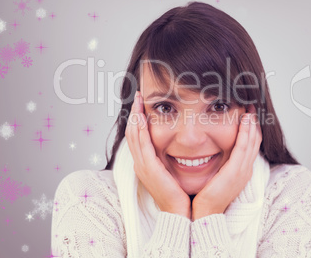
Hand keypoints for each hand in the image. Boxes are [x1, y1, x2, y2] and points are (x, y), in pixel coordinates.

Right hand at [125, 91, 190, 218]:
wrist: (178, 213)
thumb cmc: (178, 193)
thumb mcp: (170, 172)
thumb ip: (168, 158)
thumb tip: (175, 145)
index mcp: (144, 164)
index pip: (136, 136)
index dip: (137, 119)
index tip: (141, 104)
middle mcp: (139, 163)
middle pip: (132, 133)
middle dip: (133, 113)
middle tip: (137, 96)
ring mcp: (142, 166)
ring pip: (134, 136)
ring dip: (135, 116)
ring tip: (137, 101)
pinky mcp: (149, 169)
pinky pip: (142, 145)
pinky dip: (140, 130)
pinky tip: (141, 117)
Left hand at [191, 105, 261, 220]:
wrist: (203, 215)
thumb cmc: (205, 197)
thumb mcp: (215, 177)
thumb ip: (217, 164)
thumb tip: (211, 151)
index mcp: (240, 171)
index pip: (250, 146)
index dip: (250, 130)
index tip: (247, 115)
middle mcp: (245, 170)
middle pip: (254, 141)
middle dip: (254, 124)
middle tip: (252, 107)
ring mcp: (243, 171)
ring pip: (252, 141)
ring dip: (252, 124)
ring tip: (250, 109)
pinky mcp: (236, 172)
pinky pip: (244, 147)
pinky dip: (246, 132)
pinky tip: (246, 119)